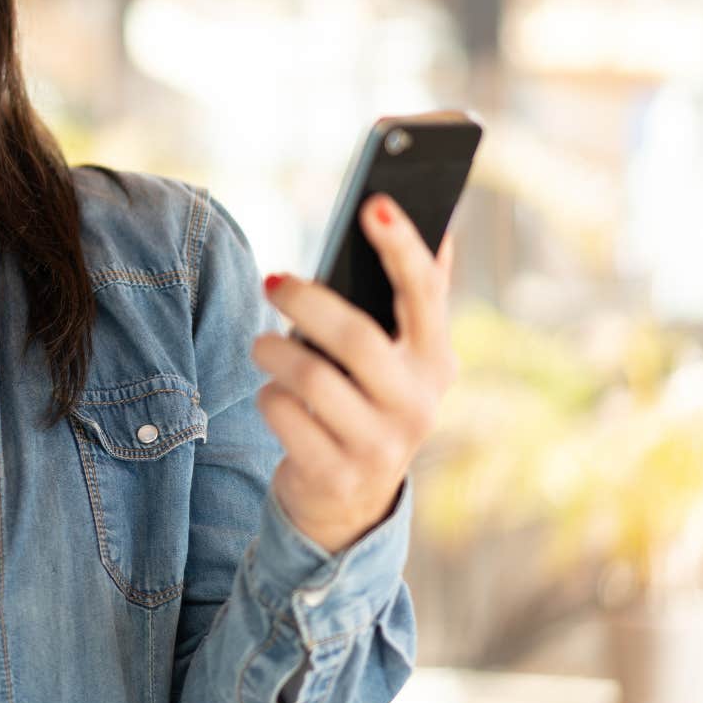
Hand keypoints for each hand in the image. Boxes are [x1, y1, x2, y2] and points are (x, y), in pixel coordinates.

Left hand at [250, 193, 458, 554]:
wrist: (350, 499)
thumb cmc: (367, 401)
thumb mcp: (398, 357)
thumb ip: (413, 300)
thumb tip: (441, 226)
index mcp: (435, 360)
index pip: (424, 293)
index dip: (400, 247)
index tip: (374, 203)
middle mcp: (418, 403)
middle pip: (355, 336)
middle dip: (305, 301)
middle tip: (271, 280)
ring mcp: (380, 444)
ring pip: (310, 376)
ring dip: (273, 352)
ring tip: (262, 347)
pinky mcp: (336, 474)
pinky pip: (284, 413)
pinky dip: (268, 397)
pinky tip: (274, 398)